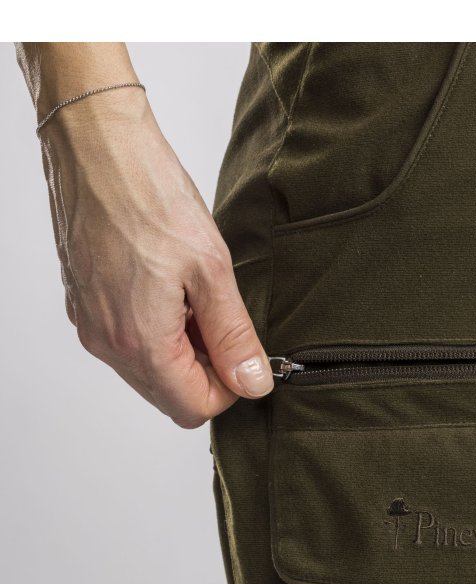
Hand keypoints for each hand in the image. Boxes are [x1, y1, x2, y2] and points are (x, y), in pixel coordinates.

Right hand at [37, 86, 272, 428]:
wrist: (96, 146)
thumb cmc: (150, 197)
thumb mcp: (211, 271)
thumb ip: (233, 336)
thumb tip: (253, 383)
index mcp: (139, 342)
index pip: (192, 408)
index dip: (230, 388)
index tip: (246, 352)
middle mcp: (106, 343)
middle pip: (169, 395)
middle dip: (206, 371)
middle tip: (224, 319)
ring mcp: (90, 323)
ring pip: (149, 370)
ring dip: (183, 349)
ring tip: (198, 296)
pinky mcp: (84, 303)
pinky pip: (128, 340)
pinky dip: (158, 328)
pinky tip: (172, 285)